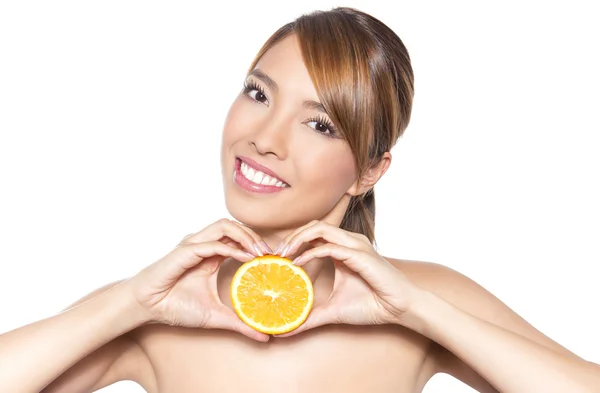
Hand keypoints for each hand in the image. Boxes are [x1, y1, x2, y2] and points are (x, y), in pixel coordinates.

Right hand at [125, 218, 271, 341]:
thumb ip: (240, 323)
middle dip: (255, 236)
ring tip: (261, 252)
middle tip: (273, 254)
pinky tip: (245, 258)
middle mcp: (204, 245)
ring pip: (224, 226)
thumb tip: (265, 336)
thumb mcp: (216, 316)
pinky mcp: (185, 251)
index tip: (277, 258)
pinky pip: (212, 243)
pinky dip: (231, 248)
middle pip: (234, 227)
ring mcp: (194, 245)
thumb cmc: (176, 306)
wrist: (148, 307)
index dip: (258, 244)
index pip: (239, 239)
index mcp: (211, 255)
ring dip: (245, 236)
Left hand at [273, 220, 421, 335]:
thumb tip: (285, 331)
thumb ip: (309, 316)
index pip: (313, 234)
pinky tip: (298, 264)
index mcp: (343, 249)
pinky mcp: (360, 255)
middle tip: (274, 254)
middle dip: (291, 237)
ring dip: (298, 239)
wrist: (398, 308)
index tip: (275, 259)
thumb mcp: (332, 310)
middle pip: (313, 226)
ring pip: (320, 229)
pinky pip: (331, 247)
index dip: (293, 242)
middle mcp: (349, 242)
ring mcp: (355, 245)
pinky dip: (311, 253)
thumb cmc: (370, 305)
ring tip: (283, 255)